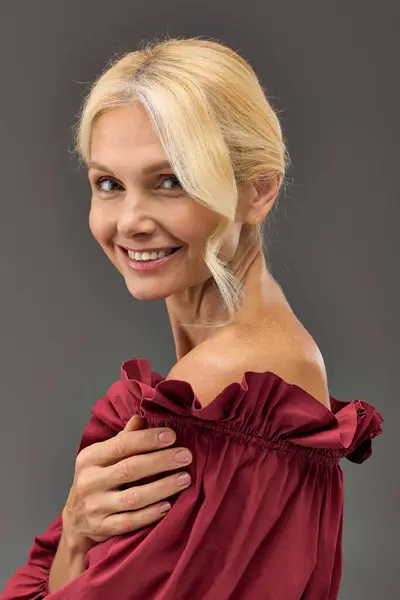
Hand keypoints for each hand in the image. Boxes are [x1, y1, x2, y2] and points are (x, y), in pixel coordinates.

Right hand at [61, 416, 191, 553]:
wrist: (74, 522)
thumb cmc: (95, 480)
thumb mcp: (101, 457)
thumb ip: (123, 439)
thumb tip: (142, 417)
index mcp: (90, 458)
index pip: (121, 445)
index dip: (147, 439)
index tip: (172, 436)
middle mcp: (89, 482)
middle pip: (130, 469)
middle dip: (161, 461)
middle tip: (185, 456)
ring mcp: (95, 507)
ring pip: (133, 497)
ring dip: (162, 487)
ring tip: (185, 479)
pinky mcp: (102, 528)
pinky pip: (130, 522)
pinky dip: (150, 514)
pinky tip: (168, 506)